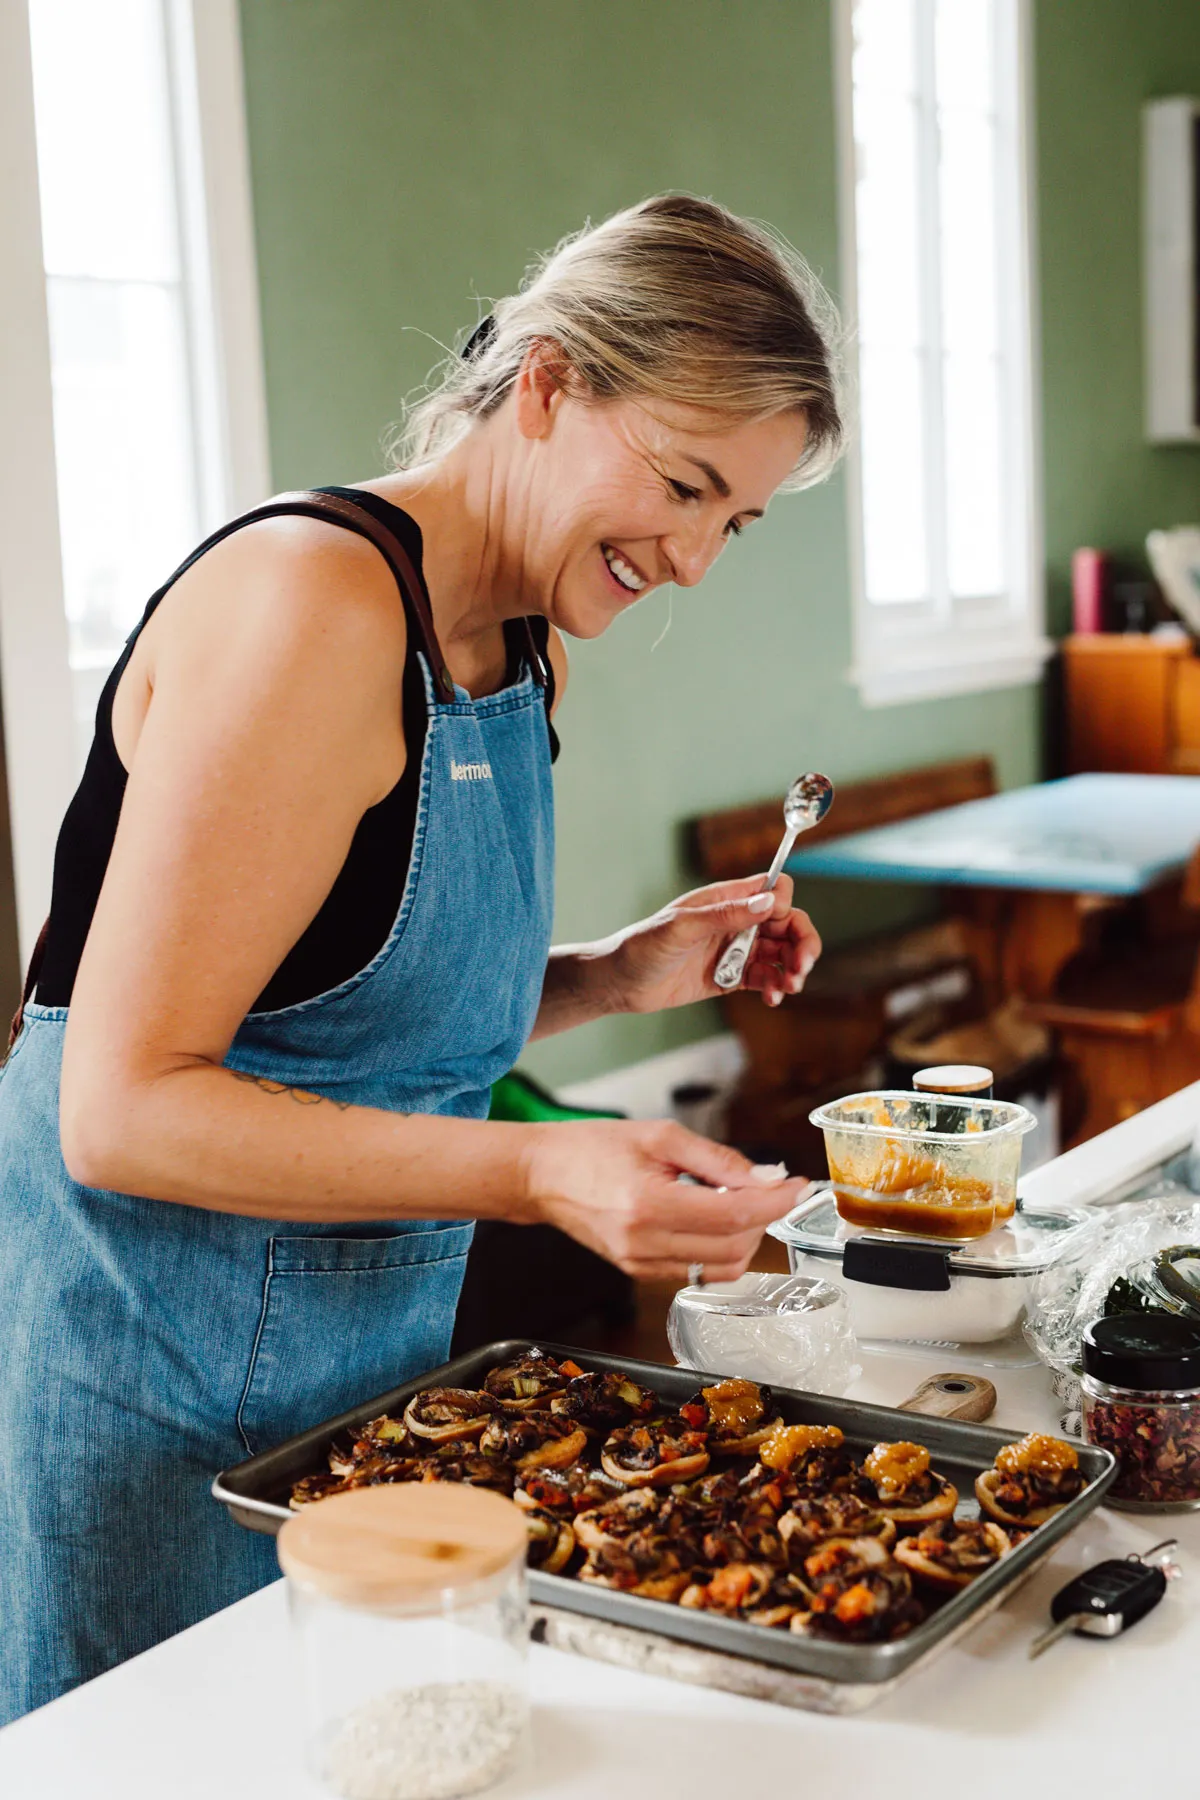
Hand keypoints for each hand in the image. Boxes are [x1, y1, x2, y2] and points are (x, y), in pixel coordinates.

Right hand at [520, 1118, 811, 1278]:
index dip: (775, 1202)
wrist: (541, 1175)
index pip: (733, 1216)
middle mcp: (644, 1243)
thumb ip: (717, 1160)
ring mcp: (640, 1264)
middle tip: (766, 1187)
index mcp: (647, 1204)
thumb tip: (765, 1177)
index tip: (797, 1186)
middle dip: (763, 1218)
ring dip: (744, 1238)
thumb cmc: (591, 1148)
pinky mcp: (638, 1272)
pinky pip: (697, 1272)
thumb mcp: (660, 1136)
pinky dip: (718, 1249)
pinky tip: (711, 1219)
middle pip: (733, 1247)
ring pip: (720, 1267)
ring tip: (735, 1202)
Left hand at [606, 874, 821, 1011]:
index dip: (784, 905)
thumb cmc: (642, 946)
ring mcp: (734, 949)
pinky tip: (773, 997)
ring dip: (792, 968)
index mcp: (724, 899)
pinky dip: (775, 986)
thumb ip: (725, 915)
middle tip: (801, 967)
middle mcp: (735, 921)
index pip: (773, 889)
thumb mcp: (682, 927)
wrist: (620, 984)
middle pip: (786, 923)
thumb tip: (767, 902)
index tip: (780, 925)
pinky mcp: (730, 976)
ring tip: (788, 987)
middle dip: (801, 943)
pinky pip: (764, 978)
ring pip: (780, 953)